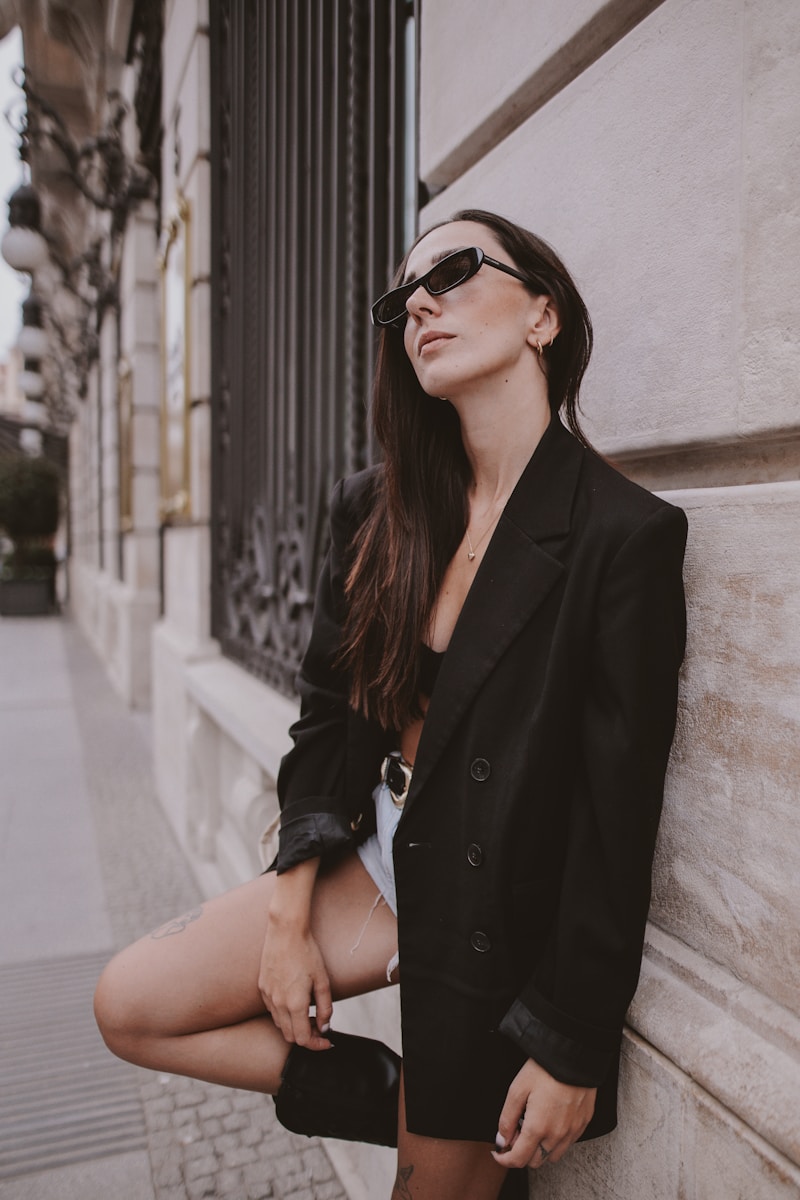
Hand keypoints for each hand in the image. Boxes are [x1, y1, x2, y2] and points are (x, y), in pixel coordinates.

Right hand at [260, 860, 331, 1050]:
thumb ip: (325, 1008)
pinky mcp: (262, 987)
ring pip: (279, 1024)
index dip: (316, 1045)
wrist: (286, 931)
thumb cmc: (307, 953)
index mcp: (295, 1003)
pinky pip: (272, 1010)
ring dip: (294, 1025)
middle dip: (306, 1036)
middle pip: (289, 1036)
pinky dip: (283, 1014)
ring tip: (308, 1013)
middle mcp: (278, 1003)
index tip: (326, 1042)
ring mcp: (267, 995)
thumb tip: (325, 1028)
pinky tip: (294, 1001)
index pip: (302, 1039)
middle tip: (319, 1025)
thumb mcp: (323, 980)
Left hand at [491, 1058, 595, 1169]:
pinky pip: (567, 1144)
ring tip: (534, 1126)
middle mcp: (557, 1135)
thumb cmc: (545, 1069)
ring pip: (552, 1156)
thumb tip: (501, 1141)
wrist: (574, 1056)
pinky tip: (550, 1122)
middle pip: (535, 1161)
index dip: (504, 1160)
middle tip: (516, 1132)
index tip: (498, 1153)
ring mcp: (572, 1131)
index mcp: (538, 1128)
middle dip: (521, 1153)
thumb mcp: (517, 1089)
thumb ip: (507, 1119)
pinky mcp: (582, 1124)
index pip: (518, 1159)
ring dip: (539, 1149)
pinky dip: (555, 1141)